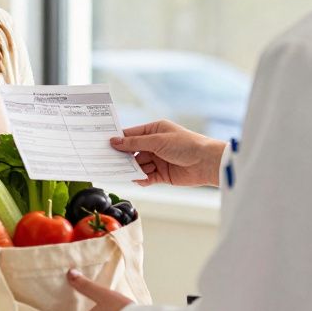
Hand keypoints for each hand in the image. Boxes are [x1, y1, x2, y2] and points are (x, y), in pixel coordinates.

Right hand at [110, 120, 225, 186]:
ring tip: (126, 172)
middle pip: (132, 151)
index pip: (131, 134)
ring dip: (133, 169)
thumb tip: (115, 141)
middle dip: (123, 157)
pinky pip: (146, 177)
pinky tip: (138, 179)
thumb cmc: (186, 144)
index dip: (119, 140)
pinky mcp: (162, 174)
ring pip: (138, 165)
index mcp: (154, 131)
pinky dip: (141, 179)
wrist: (207, 163)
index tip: (104, 145)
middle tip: (109, 161)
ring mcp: (158, 160)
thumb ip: (134, 142)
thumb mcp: (157, 140)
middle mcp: (155, 145)